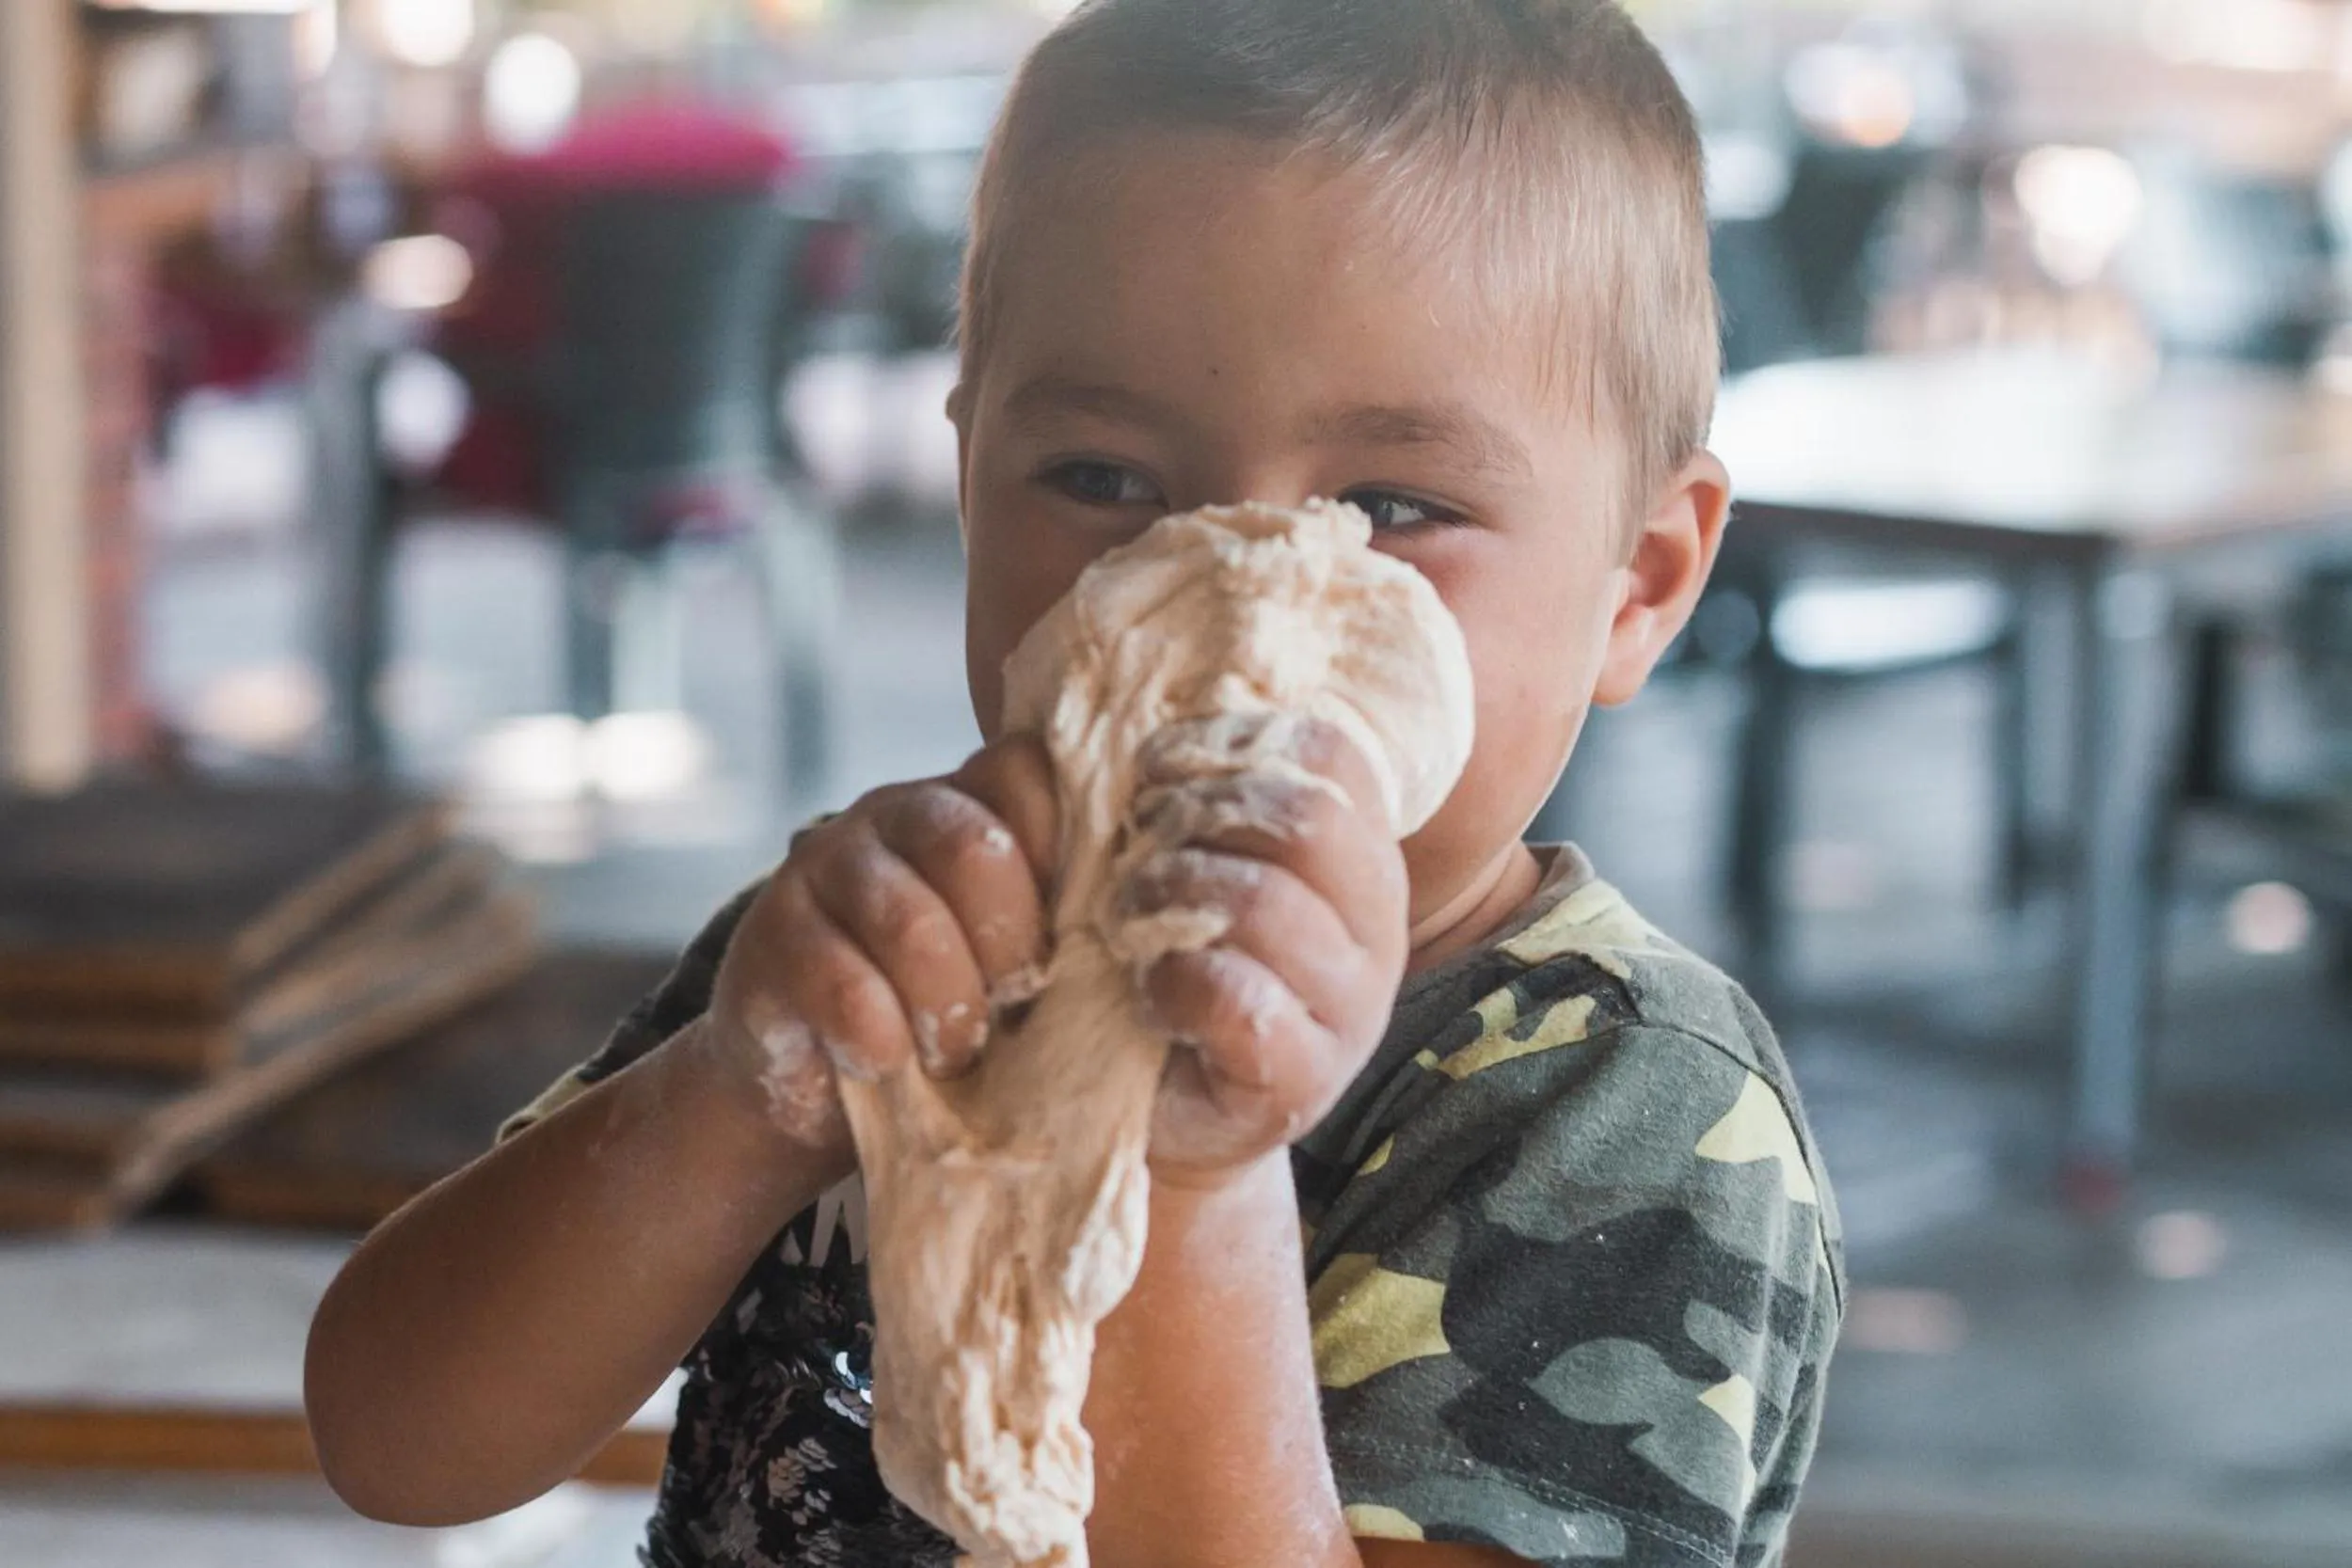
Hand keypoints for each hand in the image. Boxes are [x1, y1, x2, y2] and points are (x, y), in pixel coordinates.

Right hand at [699, 736, 1059, 1177]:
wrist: (826, 1086)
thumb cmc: (957, 1014)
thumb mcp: (1025, 962)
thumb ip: (1073, 917)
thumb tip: (1156, 918)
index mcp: (975, 802)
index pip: (1029, 774)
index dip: (1064, 854)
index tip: (1073, 935)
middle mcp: (899, 813)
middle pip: (973, 844)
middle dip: (1008, 944)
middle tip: (1016, 1004)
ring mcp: (826, 864)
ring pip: (908, 919)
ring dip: (947, 1002)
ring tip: (956, 1049)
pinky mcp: (769, 934)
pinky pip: (840, 981)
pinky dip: (881, 1036)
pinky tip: (888, 1061)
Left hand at [1116, 717, 1410, 1185]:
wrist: (1163, 1112)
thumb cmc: (1164, 964)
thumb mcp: (1172, 863)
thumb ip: (1161, 794)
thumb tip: (1104, 732)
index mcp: (1352, 854)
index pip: (1329, 757)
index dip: (1229, 746)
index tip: (1153, 773)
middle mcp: (1372, 924)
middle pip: (1309, 818)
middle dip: (1198, 818)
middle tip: (1136, 849)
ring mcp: (1349, 1007)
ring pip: (1268, 901)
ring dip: (1171, 894)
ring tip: (1128, 920)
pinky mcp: (1304, 1080)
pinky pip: (1240, 1000)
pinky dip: (1175, 981)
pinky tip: (1149, 992)